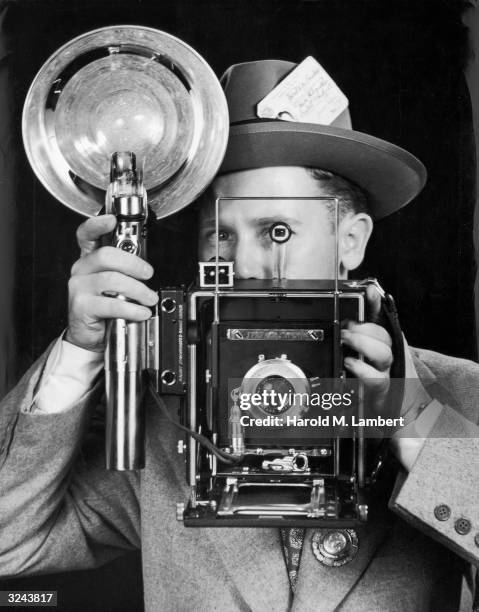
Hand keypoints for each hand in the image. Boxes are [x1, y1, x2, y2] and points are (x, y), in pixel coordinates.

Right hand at [65, 215, 157, 351]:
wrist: (90, 334)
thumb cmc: (104, 306)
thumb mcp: (116, 284)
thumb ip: (126, 271)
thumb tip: (145, 265)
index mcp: (90, 259)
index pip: (87, 235)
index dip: (97, 225)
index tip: (112, 220)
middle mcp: (82, 270)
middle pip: (106, 255)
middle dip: (134, 264)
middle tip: (148, 274)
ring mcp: (79, 287)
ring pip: (112, 280)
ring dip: (138, 290)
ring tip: (149, 299)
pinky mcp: (81, 306)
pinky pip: (111, 304)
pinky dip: (131, 309)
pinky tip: (141, 312)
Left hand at [340, 285, 392, 411]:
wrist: (392, 405)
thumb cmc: (377, 373)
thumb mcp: (368, 348)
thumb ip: (365, 324)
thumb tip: (367, 293)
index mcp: (385, 341)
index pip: (382, 318)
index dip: (376, 304)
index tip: (369, 291)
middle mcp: (389, 354)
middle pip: (384, 336)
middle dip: (366, 328)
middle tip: (347, 328)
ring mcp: (387, 372)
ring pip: (383, 354)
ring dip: (364, 344)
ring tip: (346, 340)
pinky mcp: (382, 389)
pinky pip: (375, 379)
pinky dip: (362, 370)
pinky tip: (350, 363)